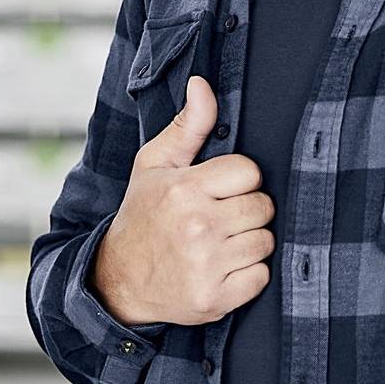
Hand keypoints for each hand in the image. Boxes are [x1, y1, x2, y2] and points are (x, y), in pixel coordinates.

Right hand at [92, 77, 276, 327]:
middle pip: (262, 207)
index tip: (219, 190)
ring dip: (250, 242)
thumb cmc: (142, 216)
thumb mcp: (154, 165)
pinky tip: (223, 268)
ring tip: (220, 242)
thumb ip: (188, 126)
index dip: (238, 180)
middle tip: (220, 218)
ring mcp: (206, 265)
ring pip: (265, 241)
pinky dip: (248, 274)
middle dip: (246, 210)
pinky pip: (261, 276)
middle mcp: (196, 227)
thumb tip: (202, 85)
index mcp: (184, 190)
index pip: (249, 172)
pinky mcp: (215, 298)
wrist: (118, 280)